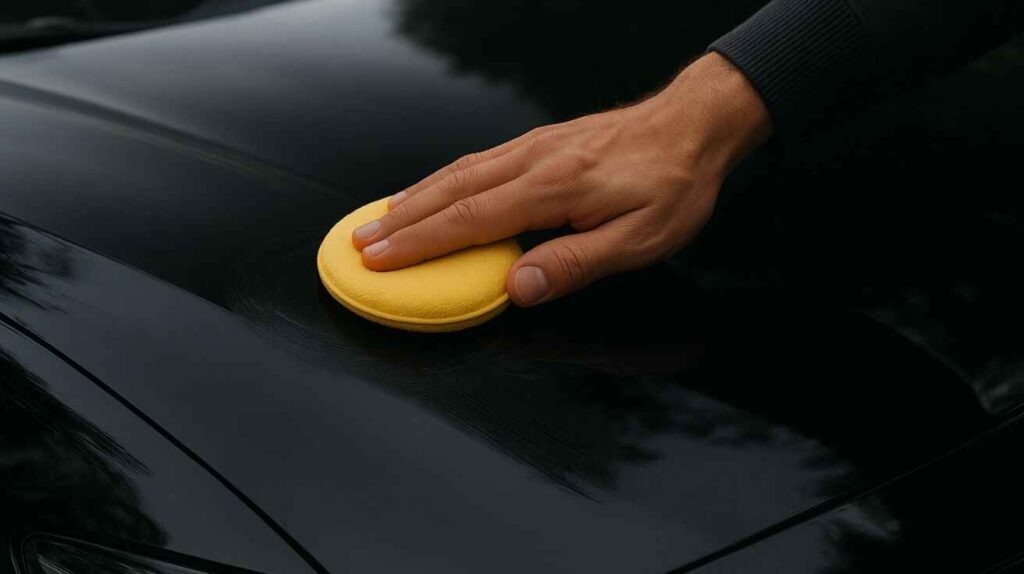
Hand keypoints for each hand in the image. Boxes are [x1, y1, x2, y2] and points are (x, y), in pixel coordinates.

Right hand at [352, 53, 769, 306]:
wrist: (693, 124)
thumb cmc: (673, 186)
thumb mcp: (640, 240)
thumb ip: (575, 264)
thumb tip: (517, 288)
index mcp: (554, 189)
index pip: (470, 221)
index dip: (419, 244)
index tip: (378, 260)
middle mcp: (533, 161)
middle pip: (451, 193)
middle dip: (399, 222)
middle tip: (358, 243)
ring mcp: (533, 147)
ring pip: (458, 172)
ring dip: (413, 198)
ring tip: (378, 220)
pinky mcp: (539, 142)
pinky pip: (477, 161)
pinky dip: (441, 179)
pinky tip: (430, 191)